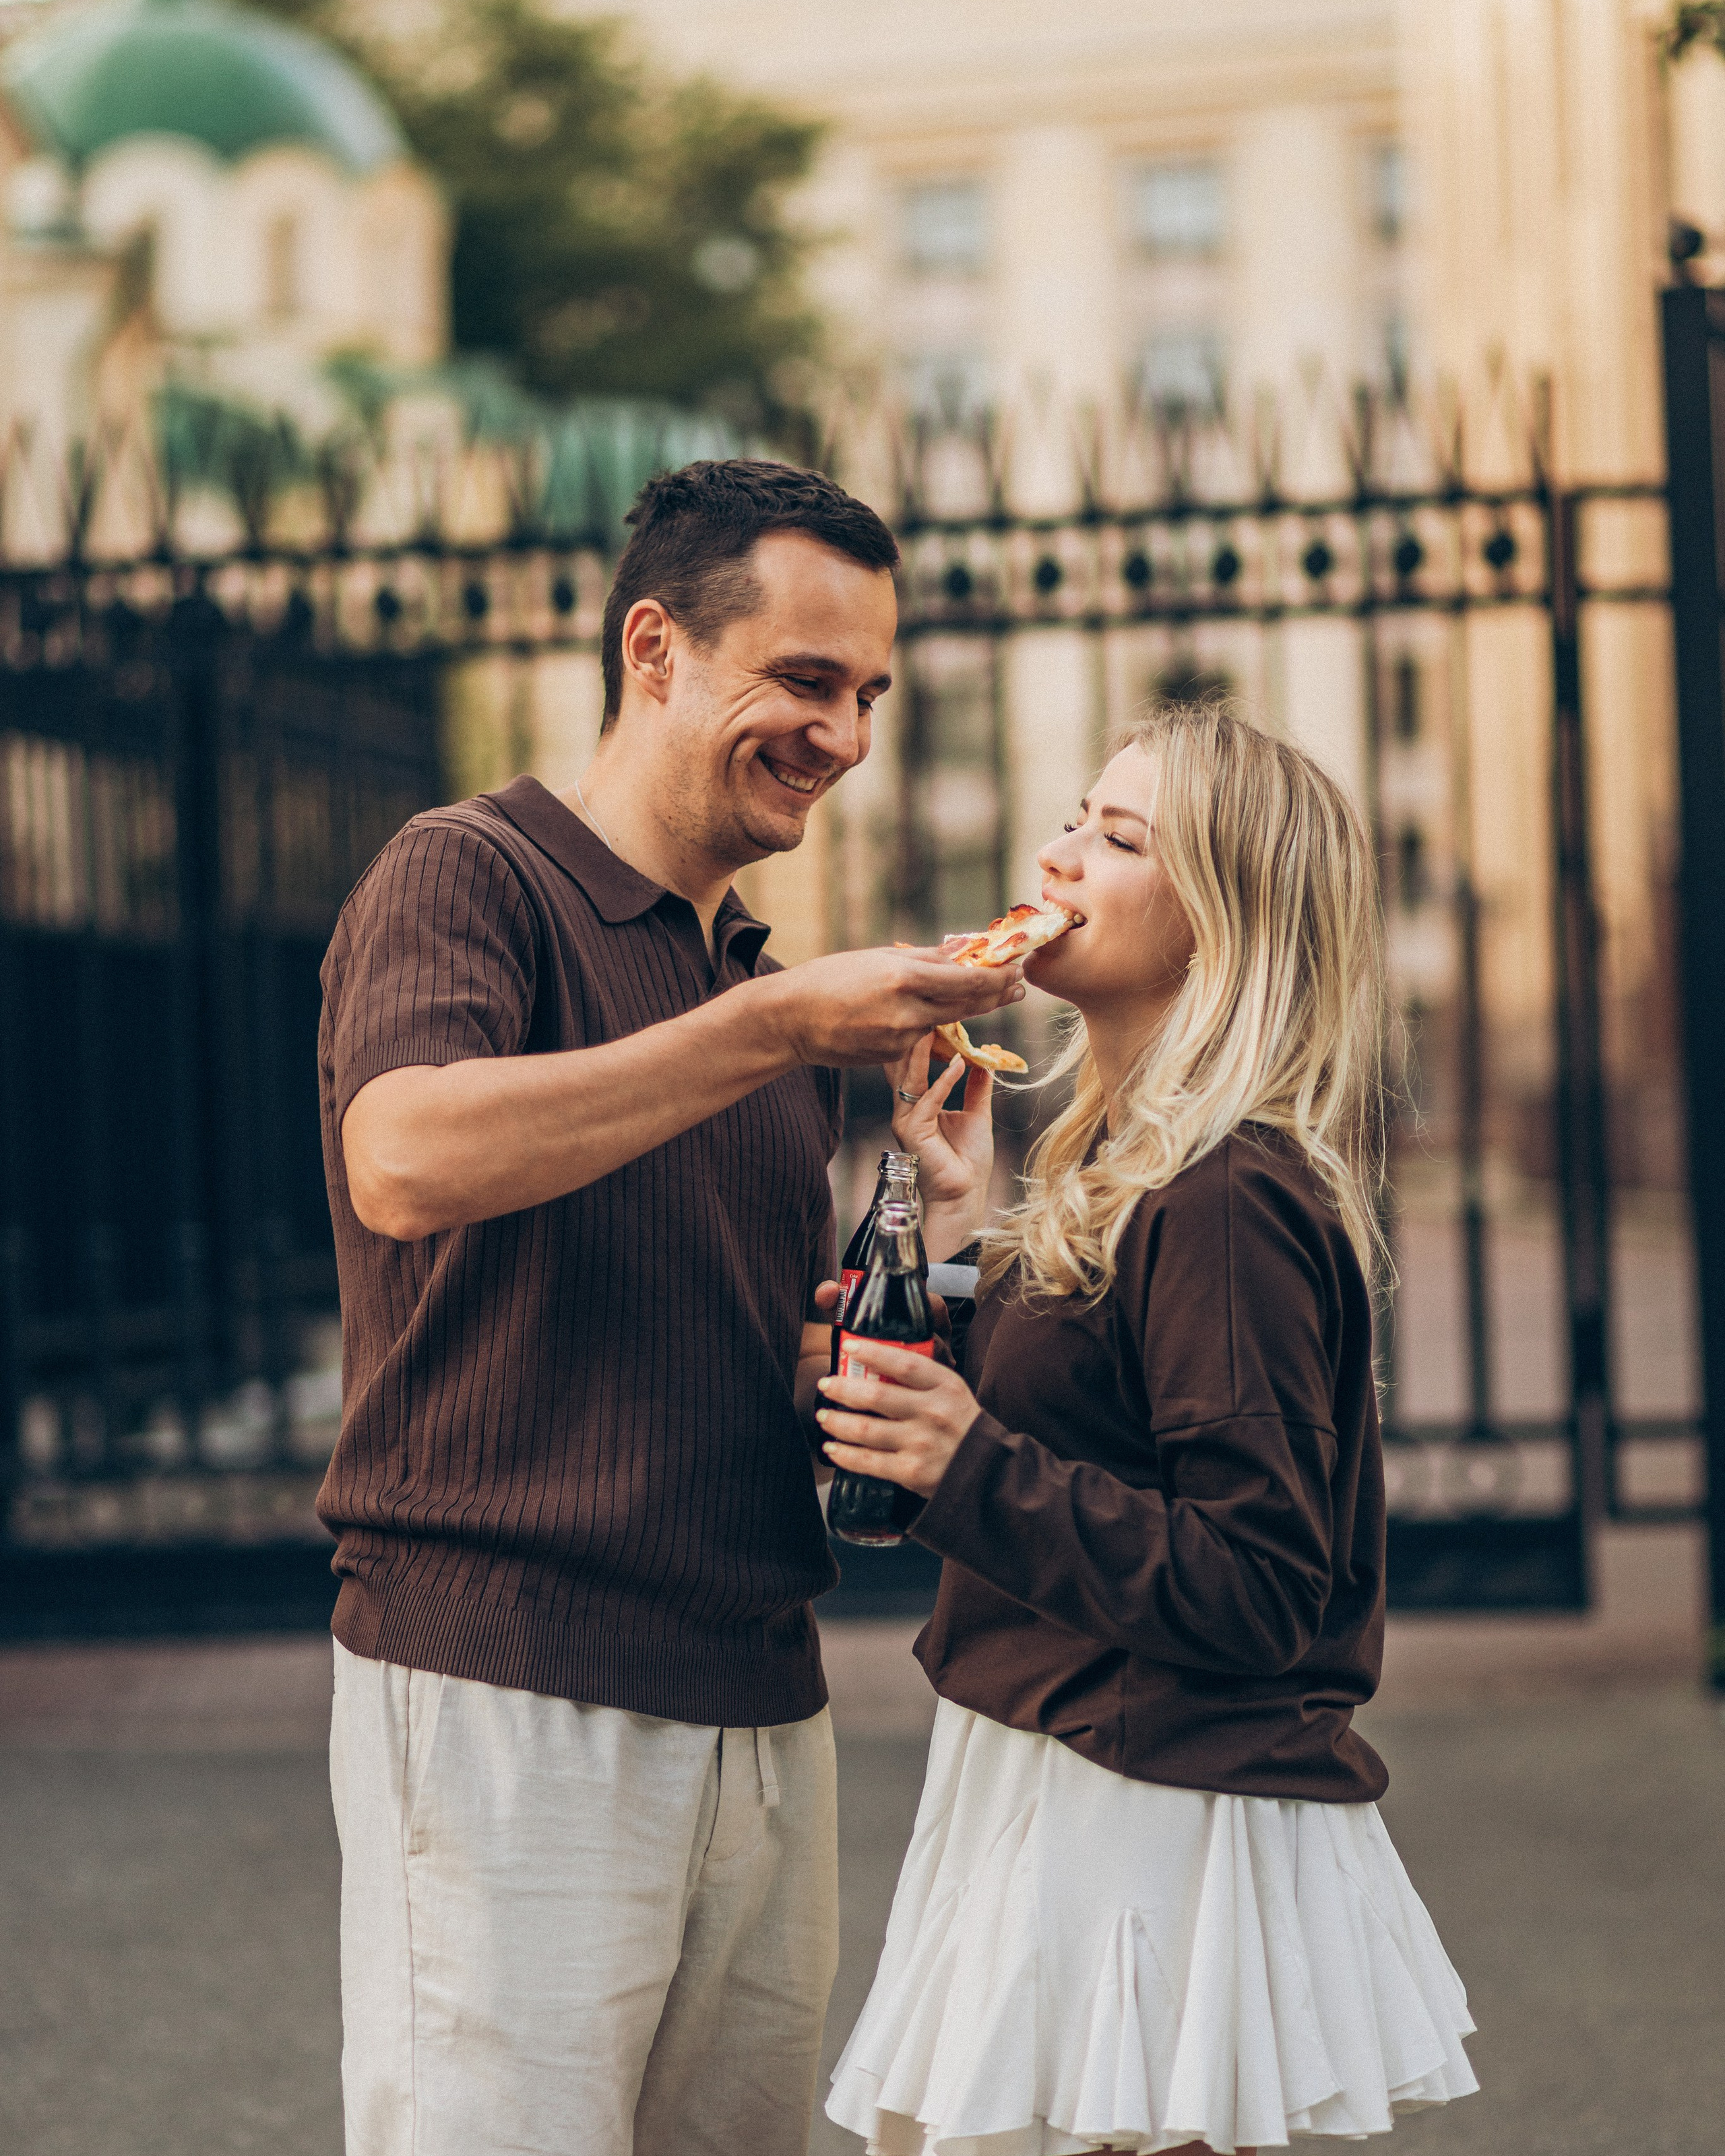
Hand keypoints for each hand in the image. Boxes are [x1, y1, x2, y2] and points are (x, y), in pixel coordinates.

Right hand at [757, 946, 1024, 1068]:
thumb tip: (964, 951)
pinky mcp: (893, 1058)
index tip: (1018, 968)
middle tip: (1019, 984)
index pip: (970, 981)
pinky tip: (929, 1014)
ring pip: (948, 1023)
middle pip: (970, 1005)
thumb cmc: (831, 979)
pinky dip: (932, 1025)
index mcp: (905, 978)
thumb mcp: (880, 959)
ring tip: (991, 995)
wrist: (792, 1020)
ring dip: (969, 1009)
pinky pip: (923, 1040)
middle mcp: (908, 1011)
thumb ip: (926, 959)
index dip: (1000, 977)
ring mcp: (901, 1039)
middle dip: (998, 994)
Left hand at [815, 1339, 981, 1496]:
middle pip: (877, 1395)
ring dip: (837, 1422)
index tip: (850, 1346)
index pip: (905, 1363)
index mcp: (945, 1386)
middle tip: (826, 1385)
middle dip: (843, 1388)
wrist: (988, 1474)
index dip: (874, 1352)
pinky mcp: (911, 1472)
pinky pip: (868, 1462)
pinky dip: (845, 1454)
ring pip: (866, 1429)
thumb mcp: (952, 1393)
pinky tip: (832, 1448)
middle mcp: (933, 1412)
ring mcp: (921, 1443)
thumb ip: (922, 1379)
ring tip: (823, 1416)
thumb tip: (877, 1362)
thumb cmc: (963, 1427)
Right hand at [886, 1033, 993, 1233]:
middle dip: (916, 1037)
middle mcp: (906, 1109)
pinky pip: (928, 1099)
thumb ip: (976, 1086)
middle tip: (929, 1007)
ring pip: (911, 1078)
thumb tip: (983, 1058)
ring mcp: (906, 1120)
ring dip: (923, 1050)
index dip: (923, 1040)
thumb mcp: (976, 1113)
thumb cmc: (967, 1161)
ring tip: (935, 1024)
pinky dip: (944, 1080)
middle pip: (906, 1065)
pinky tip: (957, 1062)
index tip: (937, 1014)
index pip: (914, 1064)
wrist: (964, 1194)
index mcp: (917, 1104)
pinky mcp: (912, 1132)